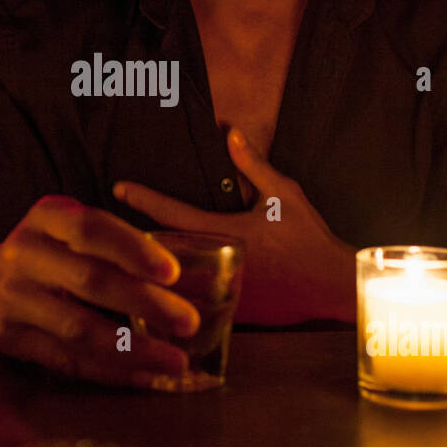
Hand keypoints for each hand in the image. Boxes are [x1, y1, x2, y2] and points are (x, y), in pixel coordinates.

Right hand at [0, 195, 200, 386]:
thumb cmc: (54, 254)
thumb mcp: (72, 230)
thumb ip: (117, 245)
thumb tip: (192, 277)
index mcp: (45, 218)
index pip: (90, 229)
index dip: (132, 250)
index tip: (173, 272)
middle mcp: (24, 254)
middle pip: (89, 280)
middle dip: (145, 303)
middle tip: (189, 321)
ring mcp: (13, 298)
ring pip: (78, 328)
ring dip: (133, 348)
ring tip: (176, 361)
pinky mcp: (11, 337)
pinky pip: (66, 360)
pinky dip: (110, 371)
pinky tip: (145, 376)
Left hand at [113, 127, 355, 324]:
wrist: (333, 285)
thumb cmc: (308, 238)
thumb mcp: (283, 195)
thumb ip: (252, 165)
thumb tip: (230, 133)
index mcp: (224, 231)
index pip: (171, 213)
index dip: (142, 199)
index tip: (119, 187)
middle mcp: (216, 263)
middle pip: (161, 251)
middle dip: (137, 240)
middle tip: (113, 227)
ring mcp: (220, 292)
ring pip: (173, 282)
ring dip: (154, 269)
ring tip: (132, 256)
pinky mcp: (229, 314)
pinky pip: (195, 303)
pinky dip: (180, 293)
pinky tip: (167, 288)